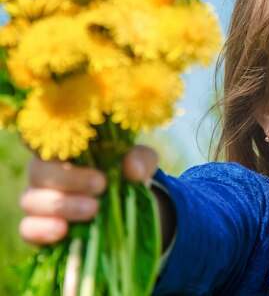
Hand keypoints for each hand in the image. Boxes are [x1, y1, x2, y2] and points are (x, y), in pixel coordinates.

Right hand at [19, 145, 158, 244]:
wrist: (126, 208)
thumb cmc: (125, 174)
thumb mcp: (140, 163)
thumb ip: (140, 159)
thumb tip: (133, 168)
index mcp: (65, 150)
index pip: (42, 139)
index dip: (39, 138)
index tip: (60, 144)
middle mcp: (44, 172)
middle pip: (39, 171)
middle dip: (70, 179)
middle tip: (100, 185)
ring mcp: (38, 200)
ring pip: (31, 200)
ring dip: (62, 205)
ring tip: (93, 209)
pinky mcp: (37, 228)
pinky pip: (28, 228)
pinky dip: (42, 229)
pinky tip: (62, 231)